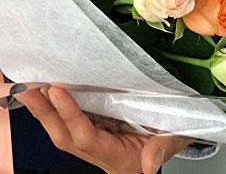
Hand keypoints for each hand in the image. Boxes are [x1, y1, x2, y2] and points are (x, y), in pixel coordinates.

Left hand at [16, 87, 190, 173]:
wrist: (169, 143)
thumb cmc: (172, 138)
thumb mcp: (174, 140)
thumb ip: (162, 149)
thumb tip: (150, 162)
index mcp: (117, 157)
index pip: (86, 138)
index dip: (70, 116)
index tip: (58, 91)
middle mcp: (100, 152)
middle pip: (65, 137)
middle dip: (44, 114)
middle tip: (27, 89)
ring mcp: (96, 141)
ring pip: (64, 129)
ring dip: (45, 110)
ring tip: (30, 87)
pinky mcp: (97, 130)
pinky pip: (72, 122)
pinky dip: (57, 108)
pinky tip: (48, 93)